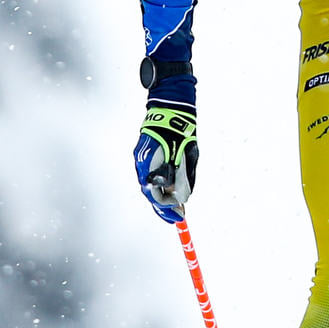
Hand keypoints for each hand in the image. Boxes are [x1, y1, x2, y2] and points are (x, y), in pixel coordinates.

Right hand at [134, 102, 198, 221]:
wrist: (171, 110)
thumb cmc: (182, 133)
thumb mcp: (188, 159)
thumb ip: (184, 180)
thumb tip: (182, 199)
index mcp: (152, 167)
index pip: (157, 196)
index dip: (168, 209)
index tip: (179, 217)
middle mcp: (142, 165)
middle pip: (150, 193)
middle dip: (163, 206)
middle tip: (176, 215)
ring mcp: (141, 159)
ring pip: (149, 184)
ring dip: (161, 195)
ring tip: (175, 204)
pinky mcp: (143, 154)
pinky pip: (149, 175)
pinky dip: (158, 184)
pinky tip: (168, 188)